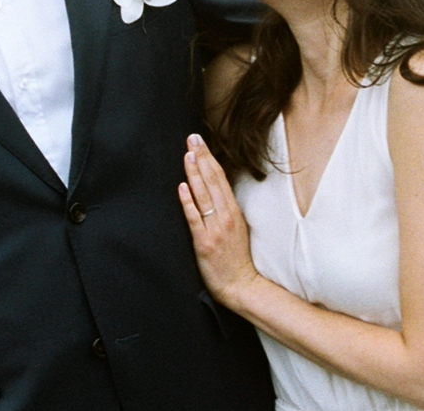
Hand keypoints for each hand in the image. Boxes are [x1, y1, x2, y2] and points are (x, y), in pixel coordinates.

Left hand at [179, 134, 260, 310]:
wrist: (241, 285)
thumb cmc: (238, 258)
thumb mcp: (238, 227)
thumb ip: (227, 209)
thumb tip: (215, 188)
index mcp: (233, 211)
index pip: (220, 178)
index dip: (209, 158)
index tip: (200, 142)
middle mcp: (225, 216)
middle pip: (212, 181)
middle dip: (202, 157)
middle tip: (192, 138)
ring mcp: (215, 228)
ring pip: (203, 195)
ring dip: (194, 173)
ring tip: (187, 155)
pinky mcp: (204, 242)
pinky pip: (195, 218)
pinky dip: (189, 202)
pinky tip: (182, 187)